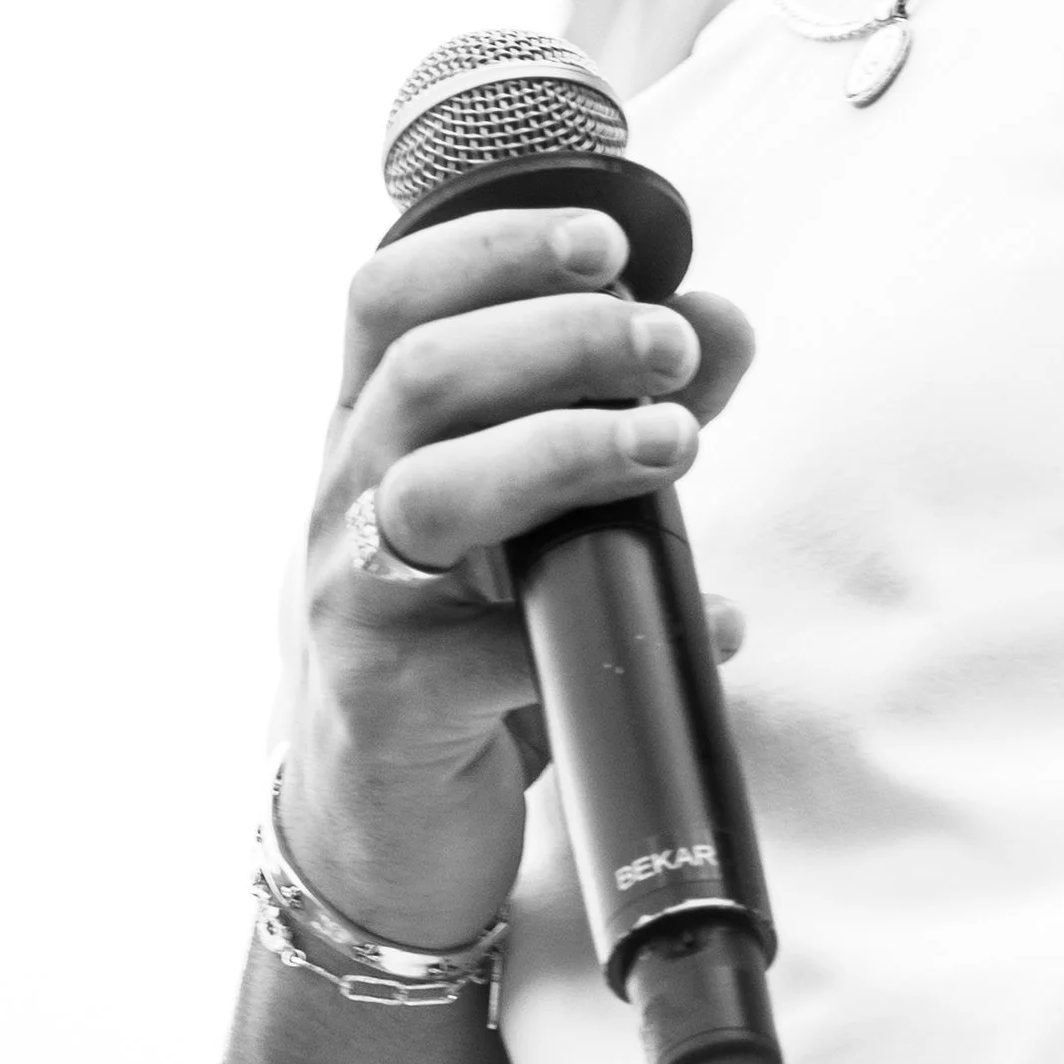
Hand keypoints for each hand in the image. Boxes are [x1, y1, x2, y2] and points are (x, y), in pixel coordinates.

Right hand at [281, 204, 755, 952]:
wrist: (384, 821)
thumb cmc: (468, 627)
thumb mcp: (539, 502)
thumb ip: (627, 402)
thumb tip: (721, 320)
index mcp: (371, 427)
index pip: (388, 298)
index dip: (489, 248)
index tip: (606, 243)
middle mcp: (342, 496)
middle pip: (421, 375)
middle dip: (561, 338)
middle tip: (671, 349)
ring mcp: (350, 600)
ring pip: (431, 492)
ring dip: (566, 451)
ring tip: (677, 446)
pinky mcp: (389, 703)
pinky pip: (491, 657)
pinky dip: (614, 626)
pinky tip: (708, 621)